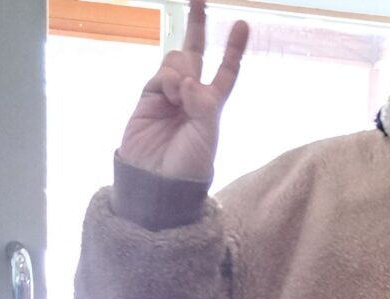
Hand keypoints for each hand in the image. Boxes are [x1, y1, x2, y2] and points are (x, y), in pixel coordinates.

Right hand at [119, 0, 249, 182]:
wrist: (155, 184)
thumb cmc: (187, 167)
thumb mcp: (206, 137)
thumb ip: (203, 104)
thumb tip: (188, 77)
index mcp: (211, 105)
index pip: (225, 71)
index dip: (233, 49)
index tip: (242, 24)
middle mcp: (190, 95)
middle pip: (196, 53)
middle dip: (197, 25)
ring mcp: (167, 94)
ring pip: (176, 61)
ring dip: (181, 69)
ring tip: (179, 95)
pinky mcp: (147, 97)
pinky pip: (160, 74)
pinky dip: (168, 77)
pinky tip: (171, 93)